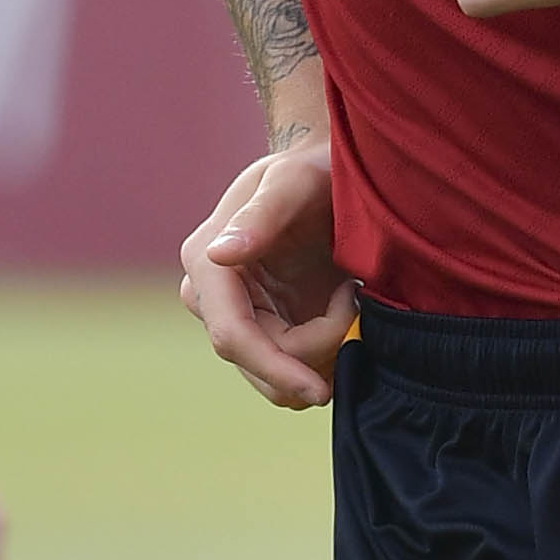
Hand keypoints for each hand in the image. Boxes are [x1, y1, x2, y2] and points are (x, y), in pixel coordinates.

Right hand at [183, 137, 357, 409]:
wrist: (324, 175)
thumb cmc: (310, 169)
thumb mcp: (293, 183)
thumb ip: (260, 215)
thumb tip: (218, 255)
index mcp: (207, 264)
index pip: (233, 337)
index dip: (275, 369)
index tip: (321, 390)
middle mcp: (210, 298)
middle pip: (259, 363)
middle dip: (316, 349)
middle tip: (352, 297)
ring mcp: (236, 316)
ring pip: (275, 376)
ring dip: (322, 354)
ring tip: (347, 296)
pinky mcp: (263, 329)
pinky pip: (290, 369)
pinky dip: (324, 355)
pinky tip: (343, 310)